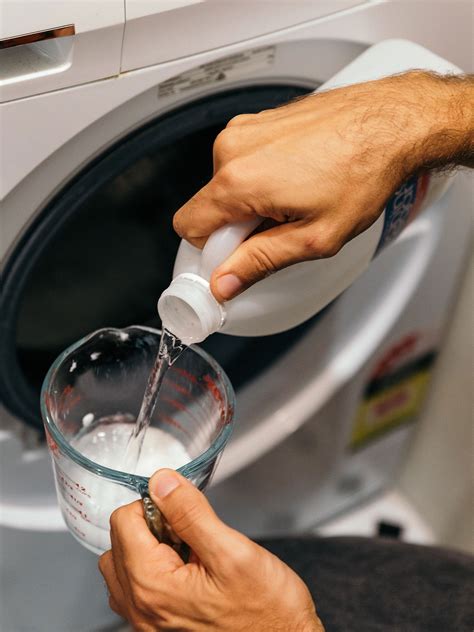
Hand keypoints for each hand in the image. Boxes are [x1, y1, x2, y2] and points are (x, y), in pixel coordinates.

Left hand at [99, 469, 323, 631]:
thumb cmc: (267, 612)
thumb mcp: (232, 552)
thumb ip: (191, 513)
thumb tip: (162, 483)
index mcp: (153, 586)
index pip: (123, 521)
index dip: (154, 503)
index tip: (182, 507)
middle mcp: (143, 608)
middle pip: (119, 541)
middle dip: (152, 524)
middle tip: (191, 530)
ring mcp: (148, 622)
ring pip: (123, 564)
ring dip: (149, 546)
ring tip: (189, 549)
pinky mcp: (159, 627)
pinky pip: (136, 588)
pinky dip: (154, 569)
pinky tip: (186, 568)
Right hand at [173, 71, 471, 301]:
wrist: (392, 123)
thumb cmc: (363, 172)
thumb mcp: (314, 238)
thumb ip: (260, 263)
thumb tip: (224, 283)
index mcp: (238, 179)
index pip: (188, 227)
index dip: (212, 251)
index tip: (240, 257)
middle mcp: (233, 148)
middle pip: (209, 206)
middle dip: (237, 227)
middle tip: (282, 229)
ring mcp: (246, 129)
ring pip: (226, 185)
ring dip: (252, 202)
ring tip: (296, 200)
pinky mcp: (259, 121)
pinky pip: (242, 162)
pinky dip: (261, 178)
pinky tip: (297, 180)